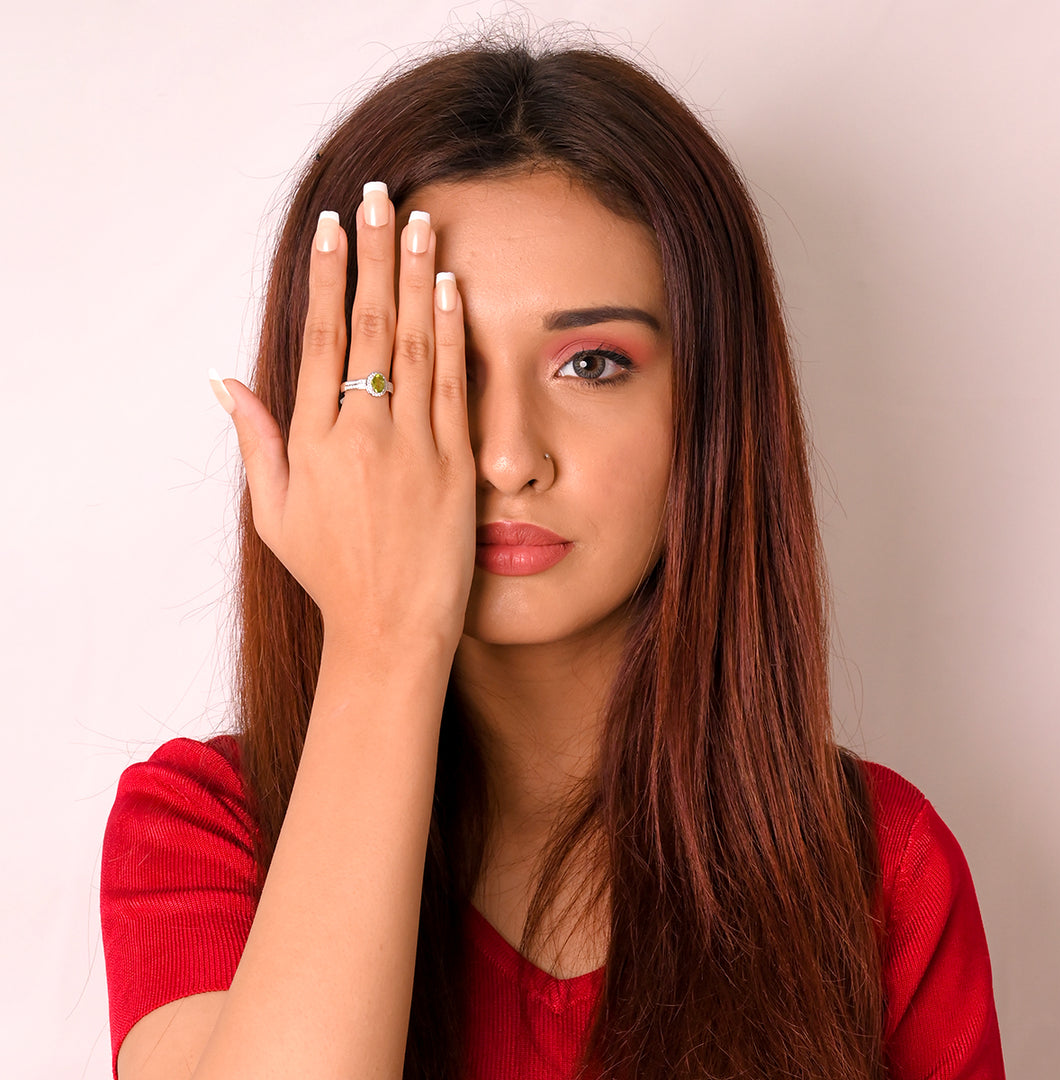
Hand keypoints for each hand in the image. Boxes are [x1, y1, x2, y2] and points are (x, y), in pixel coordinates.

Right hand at [213, 188, 475, 645]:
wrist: (392, 627)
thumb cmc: (331, 574)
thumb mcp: (274, 512)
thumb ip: (256, 440)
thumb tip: (223, 380)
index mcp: (312, 441)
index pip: (319, 340)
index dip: (326, 278)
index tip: (332, 230)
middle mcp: (361, 434)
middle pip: (365, 326)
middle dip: (373, 256)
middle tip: (378, 197)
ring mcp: (412, 446)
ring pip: (412, 345)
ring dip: (416, 277)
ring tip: (420, 222)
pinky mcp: (454, 464)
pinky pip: (452, 386)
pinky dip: (451, 335)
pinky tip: (450, 289)